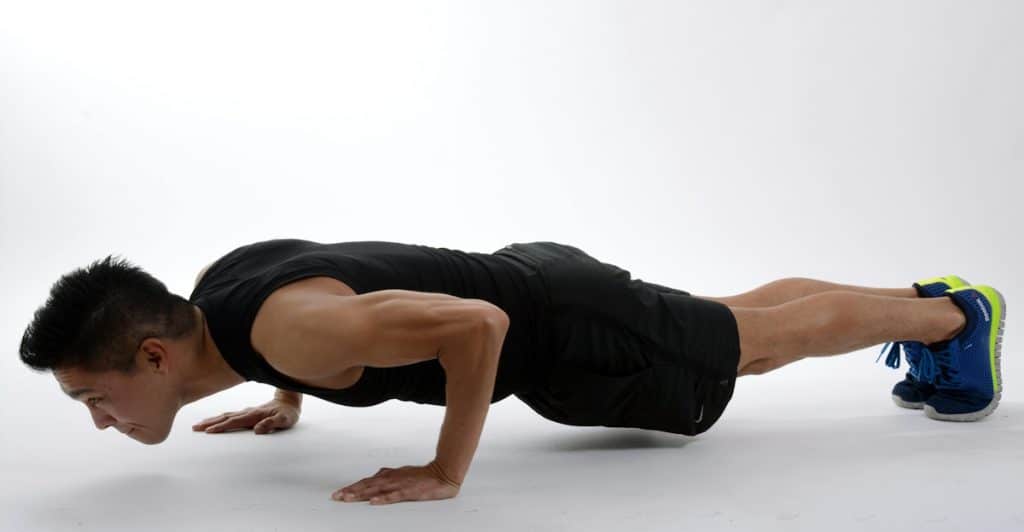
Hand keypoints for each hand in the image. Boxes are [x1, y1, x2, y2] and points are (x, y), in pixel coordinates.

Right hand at [192, 399, 300, 434]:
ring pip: (226, 415)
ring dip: (212, 420)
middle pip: (225, 417)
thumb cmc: (287, 413)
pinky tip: (213, 421)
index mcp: (255, 415)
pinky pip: (230, 415)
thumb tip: (258, 430)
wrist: (289, 401)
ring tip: (198, 425)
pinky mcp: (247, 413)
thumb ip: (272, 423)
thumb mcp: (285, 420)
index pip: (235, 421)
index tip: (208, 431)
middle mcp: (248, 412)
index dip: (222, 426)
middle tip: (195, 428)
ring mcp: (246, 411)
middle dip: (210, 423)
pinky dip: (219, 418)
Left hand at [332, 461, 460, 504]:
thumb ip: (388, 476)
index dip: (352, 487)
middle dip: (350, 491)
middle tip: (337, 497)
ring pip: (376, 490)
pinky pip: (393, 496)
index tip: (339, 493)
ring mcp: (399, 485)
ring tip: (348, 499)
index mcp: (389, 475)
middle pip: (366, 485)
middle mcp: (391, 479)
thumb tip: (376, 476)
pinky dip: (382, 499)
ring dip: (361, 494)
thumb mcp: (402, 473)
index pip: (366, 482)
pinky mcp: (409, 492)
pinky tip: (373, 502)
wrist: (442, 473)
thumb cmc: (422, 475)